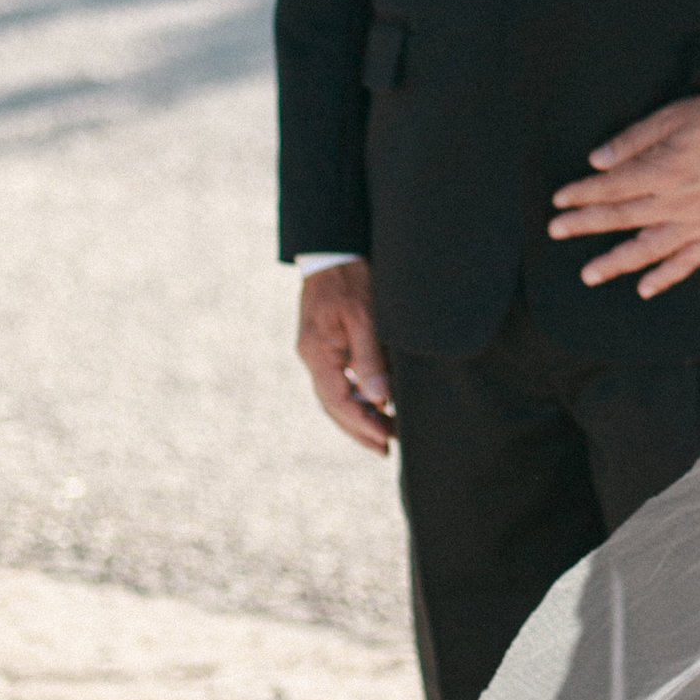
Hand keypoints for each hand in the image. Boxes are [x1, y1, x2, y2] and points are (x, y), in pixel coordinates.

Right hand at [296, 259, 392, 454]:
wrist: (334, 249)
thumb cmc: (352, 278)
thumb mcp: (366, 318)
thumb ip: (370, 360)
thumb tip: (380, 400)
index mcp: (318, 353)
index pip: (338, 402)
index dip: (362, 424)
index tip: (386, 440)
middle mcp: (313, 357)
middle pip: (333, 406)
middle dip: (359, 430)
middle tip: (386, 449)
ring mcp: (317, 351)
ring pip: (335, 396)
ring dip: (359, 416)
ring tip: (385, 434)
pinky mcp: (326, 345)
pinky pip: (338, 380)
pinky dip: (356, 397)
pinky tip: (375, 404)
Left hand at [549, 90, 699, 299]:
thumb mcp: (673, 116)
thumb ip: (633, 139)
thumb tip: (596, 160)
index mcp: (664, 169)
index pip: (611, 187)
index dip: (582, 194)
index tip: (559, 200)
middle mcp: (677, 201)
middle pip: (621, 218)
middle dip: (584, 224)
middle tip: (555, 231)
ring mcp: (698, 222)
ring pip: (648, 249)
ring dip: (616, 262)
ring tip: (589, 273)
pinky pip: (688, 261)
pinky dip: (666, 277)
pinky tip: (645, 288)